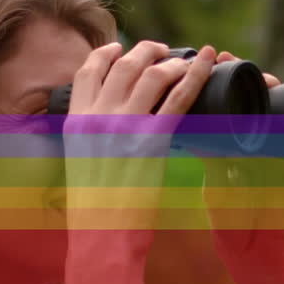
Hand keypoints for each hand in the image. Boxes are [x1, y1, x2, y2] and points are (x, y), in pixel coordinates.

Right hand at [63, 41, 216, 262]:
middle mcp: (97, 117)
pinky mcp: (152, 140)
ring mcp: (125, 126)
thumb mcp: (79, 164)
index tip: (120, 49)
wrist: (102, 234)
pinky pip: (179, 97)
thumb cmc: (94, 208)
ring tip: (185, 60)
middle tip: (161, 51)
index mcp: (75, 122)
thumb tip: (109, 126)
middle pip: (123, 65)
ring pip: (152, 74)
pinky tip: (207, 62)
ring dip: (171, 61)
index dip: (106, 54)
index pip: (87, 71)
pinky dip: (196, 75)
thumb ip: (90, 138)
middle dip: (145, 51)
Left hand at [201, 52, 283, 269]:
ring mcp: (281, 150)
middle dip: (244, 76)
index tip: (204, 61)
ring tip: (264, 72)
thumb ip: (210, 160)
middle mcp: (257, 144)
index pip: (226, 107)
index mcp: (233, 149)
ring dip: (273, 85)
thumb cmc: (232, 225)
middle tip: (229, 58)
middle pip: (253, 101)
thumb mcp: (217, 186)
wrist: (261, 253)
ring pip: (279, 108)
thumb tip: (189, 135)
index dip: (216, 82)